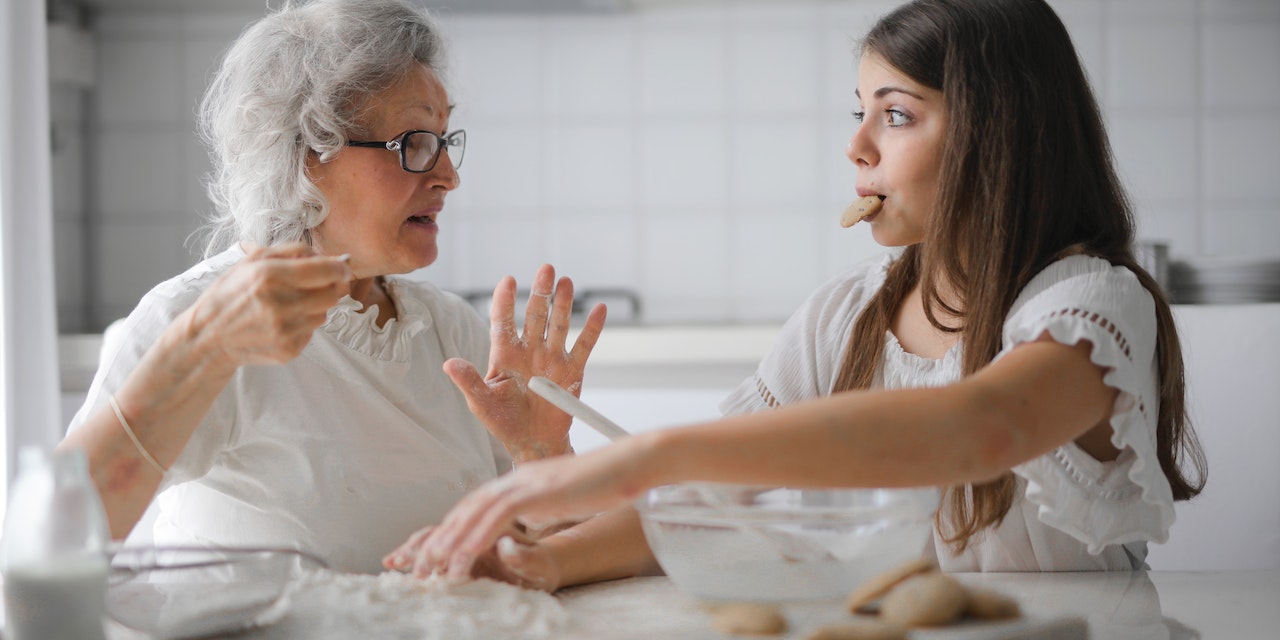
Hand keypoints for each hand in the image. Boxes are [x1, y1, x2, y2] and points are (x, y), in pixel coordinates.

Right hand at [183, 243, 351, 367]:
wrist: (208, 336)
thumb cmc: (231, 293)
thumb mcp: (253, 261)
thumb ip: (294, 252)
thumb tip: (334, 258)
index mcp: (270, 276)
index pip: (327, 270)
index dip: (340, 267)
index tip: (341, 266)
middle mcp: (280, 304)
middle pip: (333, 293)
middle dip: (331, 285)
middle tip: (318, 283)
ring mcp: (285, 330)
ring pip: (325, 313)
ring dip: (316, 306)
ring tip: (290, 303)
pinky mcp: (289, 349)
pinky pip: (312, 332)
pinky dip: (304, 324)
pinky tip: (282, 321)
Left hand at [388, 437, 652, 579]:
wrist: (629, 463)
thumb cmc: (605, 482)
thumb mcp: (563, 498)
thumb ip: (541, 507)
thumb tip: (530, 522)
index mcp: (521, 480)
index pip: (476, 505)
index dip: (453, 529)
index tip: (437, 554)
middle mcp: (517, 478)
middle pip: (466, 508)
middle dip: (441, 538)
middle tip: (420, 566)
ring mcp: (526, 482)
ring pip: (475, 512)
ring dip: (452, 542)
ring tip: (435, 568)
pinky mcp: (538, 490)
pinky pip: (498, 515)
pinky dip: (478, 535)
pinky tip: (464, 555)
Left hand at [445, 264, 605, 461]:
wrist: (533, 441)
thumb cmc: (503, 421)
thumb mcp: (481, 403)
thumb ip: (468, 381)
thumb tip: (448, 363)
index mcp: (504, 355)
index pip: (503, 322)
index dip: (505, 301)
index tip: (508, 280)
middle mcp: (529, 351)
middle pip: (535, 316)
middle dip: (540, 292)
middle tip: (546, 269)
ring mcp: (552, 359)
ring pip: (558, 325)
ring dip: (563, 303)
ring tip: (566, 282)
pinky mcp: (572, 371)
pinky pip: (583, 346)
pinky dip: (592, 329)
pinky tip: (599, 309)